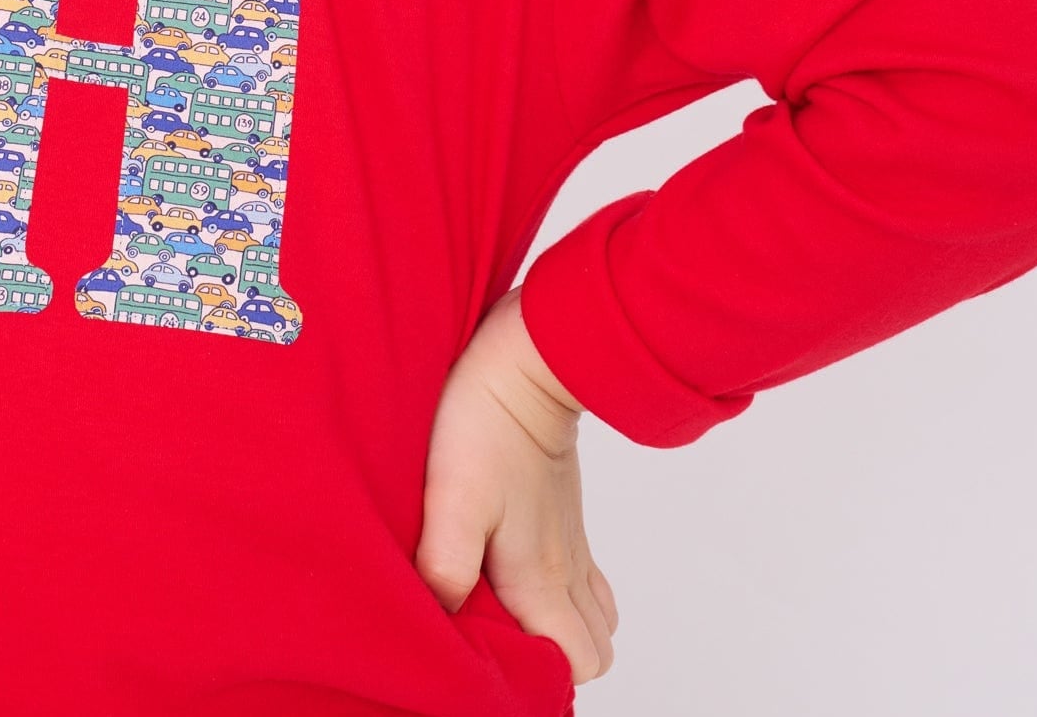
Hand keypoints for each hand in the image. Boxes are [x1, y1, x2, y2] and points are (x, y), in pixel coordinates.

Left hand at [415, 285, 617, 684]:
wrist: (528, 357)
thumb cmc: (487, 423)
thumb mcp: (453, 494)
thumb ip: (447, 562)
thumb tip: (441, 618)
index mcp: (541, 577)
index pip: (574, 664)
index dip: (543, 679)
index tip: (499, 667)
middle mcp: (567, 569)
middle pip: (593, 651)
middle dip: (557, 660)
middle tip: (501, 642)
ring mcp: (573, 541)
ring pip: (595, 616)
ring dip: (563, 626)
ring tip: (510, 614)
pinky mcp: (567, 515)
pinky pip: (586, 578)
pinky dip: (567, 592)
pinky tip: (520, 570)